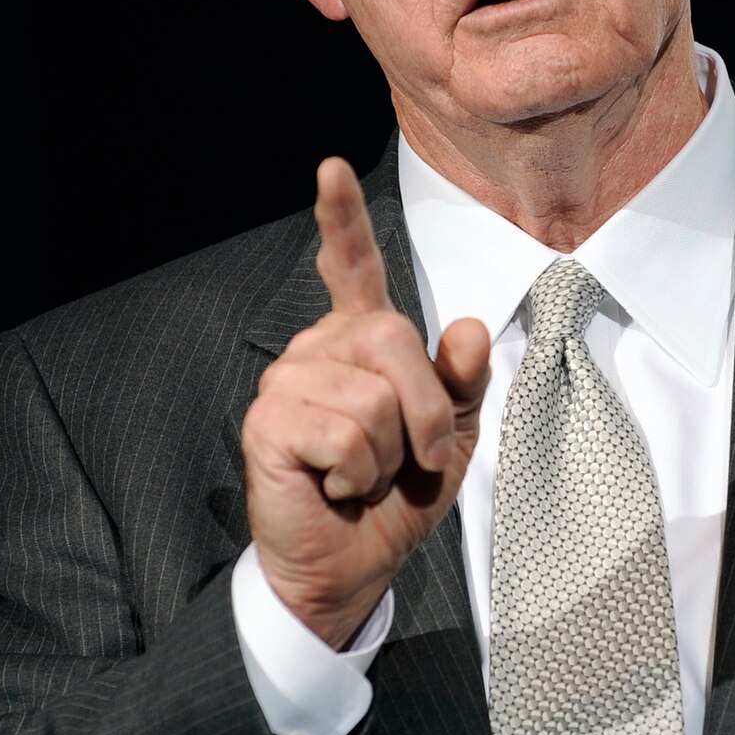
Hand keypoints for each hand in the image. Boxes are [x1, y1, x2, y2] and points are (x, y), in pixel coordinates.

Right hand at [241, 157, 488, 646]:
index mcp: (360, 343)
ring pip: (373, 396)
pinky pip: (346, 434)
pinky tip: (335, 486)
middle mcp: (317, 351)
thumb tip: (465, 327)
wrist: (353, 564)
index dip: (341, 221)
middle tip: (414, 461)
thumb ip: (461, 382)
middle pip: (392, 338)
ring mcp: (287, 383)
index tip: (330, 170)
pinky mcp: (269, 423)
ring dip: (390, 455)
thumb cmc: (397, 498)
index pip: (351, 269)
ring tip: (364, 476)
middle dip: (425, 411)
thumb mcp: (451, 437)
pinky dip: (359, 474)